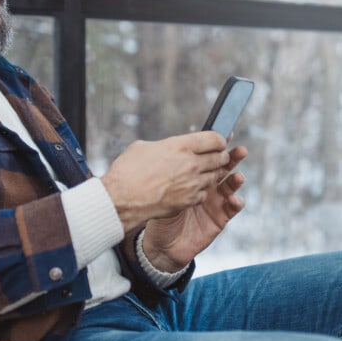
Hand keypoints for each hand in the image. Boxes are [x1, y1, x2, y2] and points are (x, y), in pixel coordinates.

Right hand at [101, 131, 233, 234]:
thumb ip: (166, 146)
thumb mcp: (144, 147)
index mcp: (181, 146)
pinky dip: (201, 191)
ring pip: (216, 176)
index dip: (219, 139)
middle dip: (220, 156)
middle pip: (220, 158)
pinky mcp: (188, 201)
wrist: (121, 200)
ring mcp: (192, 184)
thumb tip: (172, 147)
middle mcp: (191, 164)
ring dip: (213, 173)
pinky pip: (204, 193)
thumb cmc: (127, 171)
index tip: (217, 141)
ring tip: (206, 172)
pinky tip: (193, 188)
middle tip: (218, 156)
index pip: (215, 139)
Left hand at [141, 144, 247, 270]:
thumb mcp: (160, 186)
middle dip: (232, 158)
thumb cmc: (158, 211)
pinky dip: (236, 202)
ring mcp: (215, 200)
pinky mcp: (220, 217)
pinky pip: (232, 208)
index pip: (208, 155)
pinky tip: (233, 199)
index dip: (218, 145)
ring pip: (231, 185)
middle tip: (238, 151)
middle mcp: (207, 184)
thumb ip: (168, 169)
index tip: (226, 135)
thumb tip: (166, 148)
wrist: (160, 242)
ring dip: (237, 179)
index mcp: (193, 173)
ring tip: (238, 176)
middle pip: (224, 166)